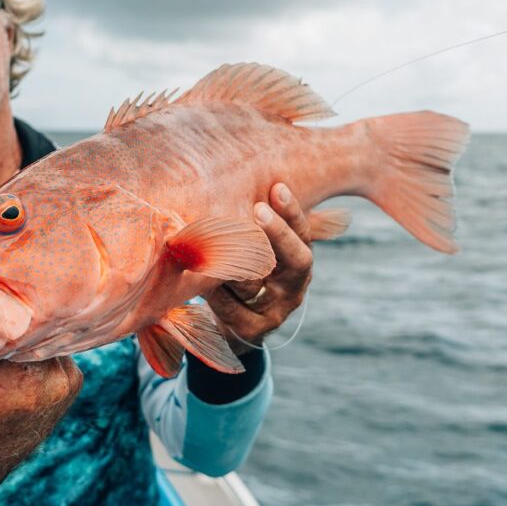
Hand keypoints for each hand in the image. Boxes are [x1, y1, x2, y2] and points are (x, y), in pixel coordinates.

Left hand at [207, 183, 311, 354]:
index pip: (303, 232)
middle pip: (298, 259)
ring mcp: (277, 312)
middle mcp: (295, 286)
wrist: (229, 326)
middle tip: (258, 209)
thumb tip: (252, 173)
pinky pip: (235, 311)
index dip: (292, 211)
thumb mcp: (253, 248)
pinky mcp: (254, 331)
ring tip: (217, 243)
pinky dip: (218, 294)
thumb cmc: (242, 273)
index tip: (277, 187)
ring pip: (264, 285)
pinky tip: (203, 281)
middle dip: (279, 233)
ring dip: (240, 264)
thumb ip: (257, 222)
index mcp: (298, 260)